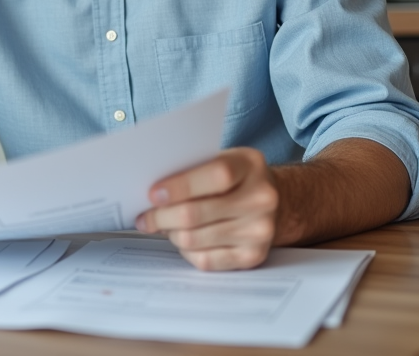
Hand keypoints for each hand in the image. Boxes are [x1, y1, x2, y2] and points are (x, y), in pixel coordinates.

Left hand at [134, 147, 278, 270]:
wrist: (273, 200)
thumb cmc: (235, 177)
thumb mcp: (221, 159)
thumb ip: (192, 169)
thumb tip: (152, 194)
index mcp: (250, 165)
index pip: (216, 175)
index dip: (179, 186)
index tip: (153, 194)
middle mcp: (261, 198)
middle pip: (196, 214)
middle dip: (161, 217)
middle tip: (145, 217)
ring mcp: (260, 230)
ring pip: (194, 239)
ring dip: (171, 234)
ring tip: (164, 225)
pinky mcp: (253, 256)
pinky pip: (205, 260)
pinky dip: (186, 251)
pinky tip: (183, 239)